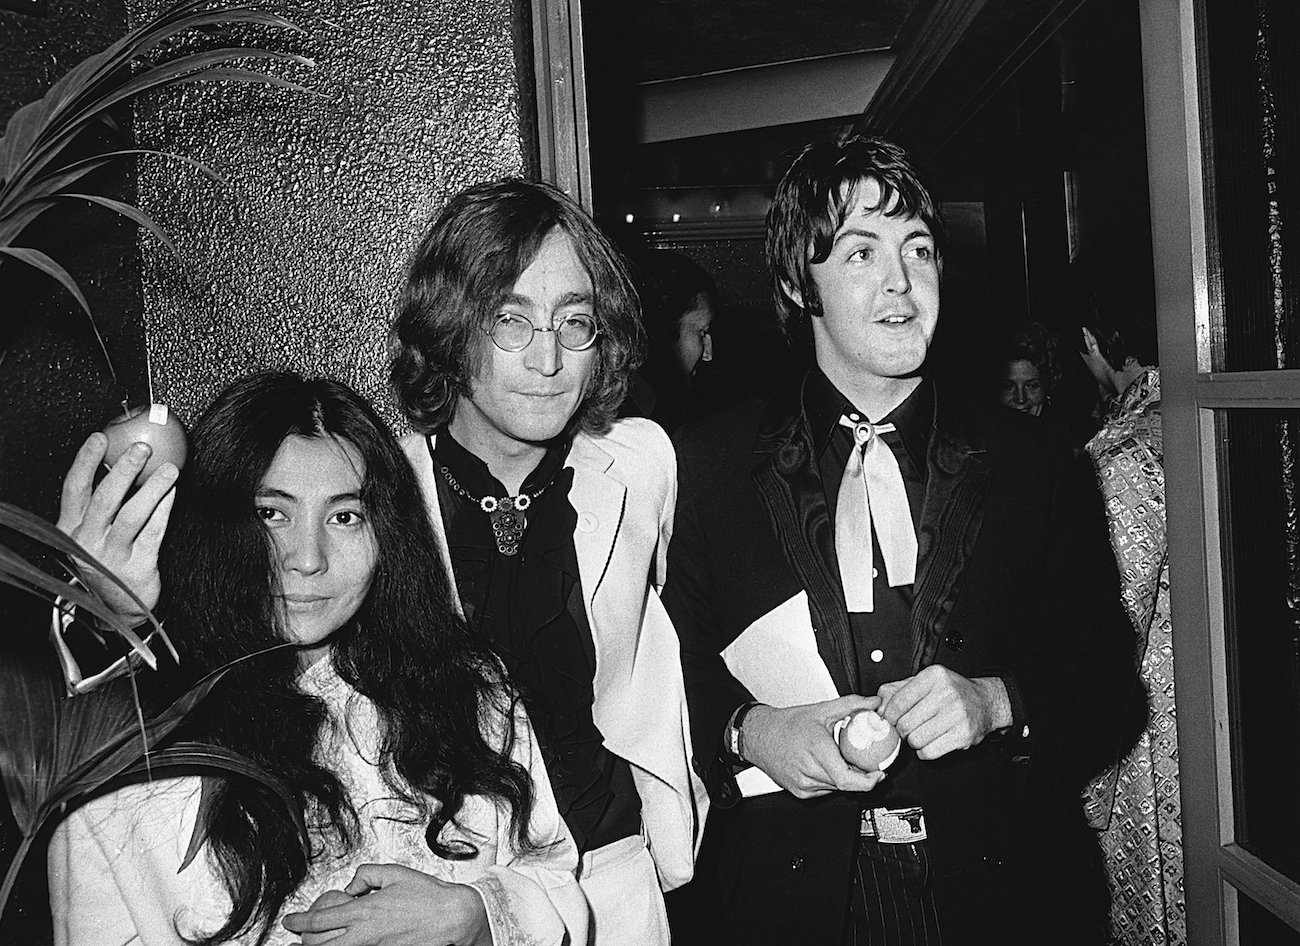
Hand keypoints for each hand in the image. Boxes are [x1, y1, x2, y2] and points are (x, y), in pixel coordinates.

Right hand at [57, 433, 176, 625]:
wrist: (116, 608)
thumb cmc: (107, 561)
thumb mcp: (92, 534)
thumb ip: (100, 504)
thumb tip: (122, 460)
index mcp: (70, 529)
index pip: (74, 489)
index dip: (86, 461)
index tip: (101, 437)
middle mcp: (86, 543)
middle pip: (104, 499)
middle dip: (123, 470)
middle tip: (142, 448)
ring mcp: (110, 557)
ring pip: (131, 515)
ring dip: (152, 488)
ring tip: (170, 469)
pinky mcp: (136, 568)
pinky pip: (153, 532)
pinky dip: (164, 510)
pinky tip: (174, 494)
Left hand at [282, 864, 492, 945]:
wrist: (451, 918)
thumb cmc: (428, 896)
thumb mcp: (395, 873)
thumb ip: (367, 874)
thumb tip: (352, 885)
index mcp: (364, 911)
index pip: (319, 920)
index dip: (299, 922)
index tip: (290, 921)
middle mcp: (364, 935)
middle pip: (319, 944)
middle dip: (305, 939)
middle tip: (303, 931)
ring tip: (320, 939)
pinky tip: (347, 941)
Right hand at [742, 695, 886, 798]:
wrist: (759, 736)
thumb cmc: (786, 725)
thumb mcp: (821, 709)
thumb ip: (851, 705)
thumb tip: (873, 703)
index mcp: (816, 751)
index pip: (847, 779)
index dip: (868, 781)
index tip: (879, 773)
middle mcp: (809, 771)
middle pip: (844, 783)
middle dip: (859, 775)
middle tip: (866, 763)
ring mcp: (803, 785)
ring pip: (835, 788)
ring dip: (844, 777)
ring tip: (841, 759)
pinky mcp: (799, 792)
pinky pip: (824, 790)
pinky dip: (831, 780)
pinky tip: (826, 765)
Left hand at [877, 666, 1010, 760]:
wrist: (985, 702)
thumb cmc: (951, 692)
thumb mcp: (925, 682)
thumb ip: (897, 690)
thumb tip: (878, 707)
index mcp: (934, 676)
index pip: (899, 701)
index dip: (890, 715)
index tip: (890, 719)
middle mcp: (946, 693)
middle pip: (906, 723)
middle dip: (901, 730)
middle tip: (906, 728)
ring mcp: (957, 715)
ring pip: (916, 740)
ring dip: (913, 741)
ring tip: (921, 733)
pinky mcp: (964, 735)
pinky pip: (930, 752)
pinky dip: (924, 752)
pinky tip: (930, 742)